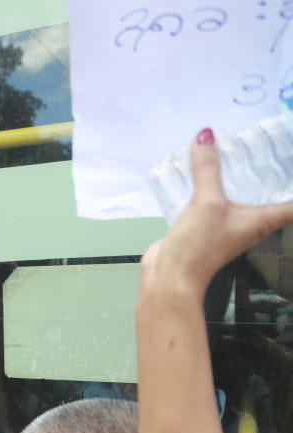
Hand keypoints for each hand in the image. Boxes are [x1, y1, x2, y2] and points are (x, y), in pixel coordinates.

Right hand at [142, 128, 292, 295]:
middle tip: (263, 147)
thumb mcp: (207, 202)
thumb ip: (207, 169)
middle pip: (267, 195)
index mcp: (263, 219)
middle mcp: (249, 223)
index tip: (291, 164)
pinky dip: (209, 187)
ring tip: (232, 152)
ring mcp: (225, 225)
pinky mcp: (202, 227)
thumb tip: (206, 135)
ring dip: (236, 178)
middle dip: (267, 173)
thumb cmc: (200, 247)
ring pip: (237, 196)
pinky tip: (198, 173)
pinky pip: (211, 201)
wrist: (171, 279)